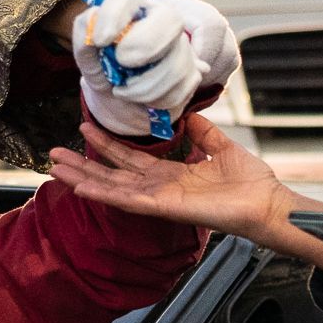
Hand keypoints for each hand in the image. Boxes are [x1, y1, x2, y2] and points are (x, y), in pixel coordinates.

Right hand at [48, 116, 289, 241]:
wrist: (268, 204)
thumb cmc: (251, 182)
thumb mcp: (223, 147)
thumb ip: (203, 132)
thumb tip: (186, 114)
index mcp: (173, 175)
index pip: (131, 160)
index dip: (107, 146)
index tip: (84, 129)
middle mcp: (161, 188)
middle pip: (113, 175)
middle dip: (83, 165)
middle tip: (54, 154)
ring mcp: (161, 200)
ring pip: (113, 188)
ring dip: (84, 179)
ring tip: (56, 169)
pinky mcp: (166, 208)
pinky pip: (129, 200)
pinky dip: (105, 194)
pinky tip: (83, 187)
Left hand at [70, 0, 238, 134]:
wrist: (122, 103)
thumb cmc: (105, 73)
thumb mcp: (89, 60)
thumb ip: (84, 41)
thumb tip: (91, 24)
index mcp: (131, 10)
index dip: (113, 16)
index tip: (100, 40)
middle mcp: (161, 20)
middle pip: (170, 19)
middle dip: (145, 44)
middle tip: (122, 63)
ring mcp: (181, 45)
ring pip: (176, 63)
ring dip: (143, 87)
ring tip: (123, 92)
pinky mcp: (193, 71)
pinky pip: (182, 87)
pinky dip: (158, 101)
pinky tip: (144, 100)